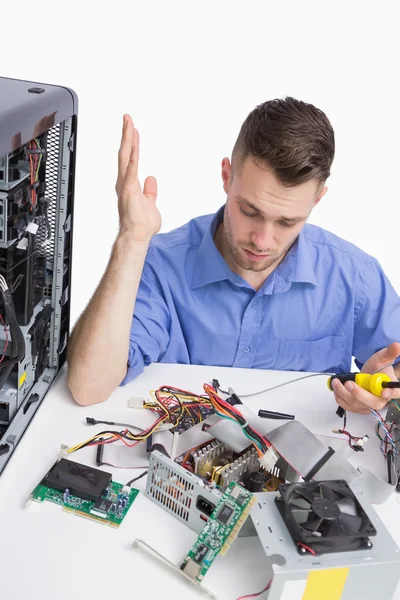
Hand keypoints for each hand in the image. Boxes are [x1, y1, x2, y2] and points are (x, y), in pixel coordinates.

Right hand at [115, 115, 160, 241]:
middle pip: (125, 153)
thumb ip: (150, 191)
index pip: (130, 159)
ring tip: (129, 124)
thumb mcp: (150, 203)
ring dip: (127, 140)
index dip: (132, 144)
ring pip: (126, 157)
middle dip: (126, 135)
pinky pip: (131, 169)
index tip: (133, 130)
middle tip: (127, 118)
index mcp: (130, 184)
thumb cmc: (141, 224)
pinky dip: (132, 156)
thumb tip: (152, 180)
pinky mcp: (129, 190)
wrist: (137, 236)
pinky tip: (133, 144)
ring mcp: (126, 185)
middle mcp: (125, 182)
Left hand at [331, 342, 399, 413]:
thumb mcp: (382, 358)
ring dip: (344, 394)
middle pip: (373, 403)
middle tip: (348, 383)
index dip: (390, 393)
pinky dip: (340, 399)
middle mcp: (382, 400)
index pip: (395, 393)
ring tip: (336, 382)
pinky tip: (336, 390)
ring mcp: (369, 405)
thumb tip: (396, 345)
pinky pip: (349, 407)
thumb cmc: (377, 368)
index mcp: (392, 388)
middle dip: (359, 394)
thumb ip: (389, 353)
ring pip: (358, 405)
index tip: (383, 392)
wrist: (367, 375)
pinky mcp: (359, 408)